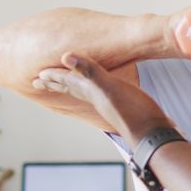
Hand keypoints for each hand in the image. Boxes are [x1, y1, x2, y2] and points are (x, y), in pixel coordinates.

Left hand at [32, 53, 173, 147]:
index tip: (38, 74)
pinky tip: (102, 93)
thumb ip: (90, 72)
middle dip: (56, 84)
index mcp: (92, 91)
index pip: (68, 81)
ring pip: (85, 92)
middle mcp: (98, 98)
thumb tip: (65, 56)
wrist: (152, 133)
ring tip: (65, 85)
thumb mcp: (110, 88)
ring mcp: (110, 103)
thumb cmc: (133, 111)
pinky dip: (95, 91)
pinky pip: (102, 95)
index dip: (54, 75)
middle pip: (71, 89)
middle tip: (39, 82)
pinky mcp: (123, 106)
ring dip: (72, 87)